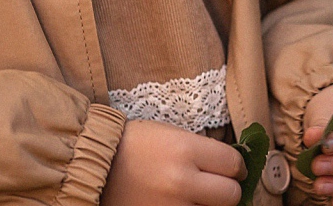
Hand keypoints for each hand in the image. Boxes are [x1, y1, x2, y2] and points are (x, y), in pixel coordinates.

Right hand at [102, 118, 245, 205]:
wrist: (94, 165)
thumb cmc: (134, 144)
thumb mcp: (172, 134)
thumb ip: (202, 151)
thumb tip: (233, 167)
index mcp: (185, 149)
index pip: (233, 163)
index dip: (238, 167)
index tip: (234, 170)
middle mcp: (181, 181)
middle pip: (230, 194)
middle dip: (229, 190)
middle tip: (221, 187)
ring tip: (198, 197)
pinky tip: (185, 205)